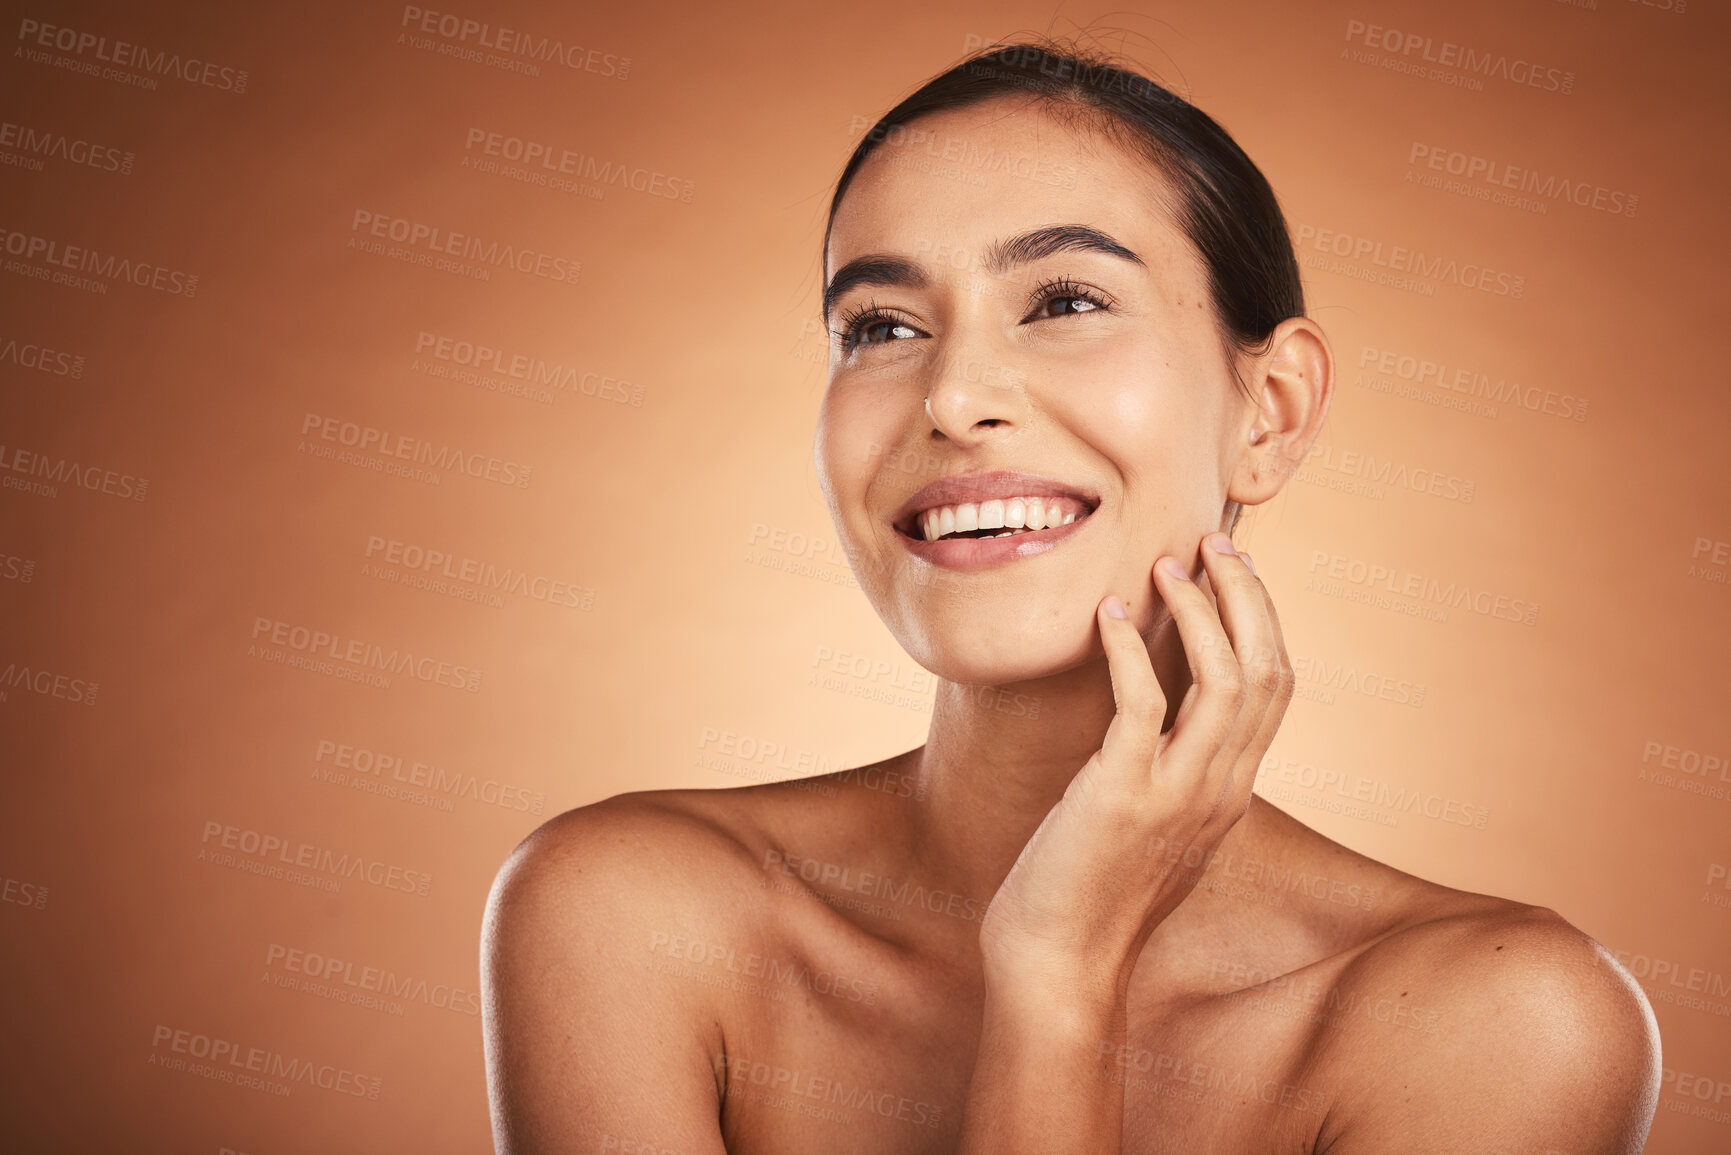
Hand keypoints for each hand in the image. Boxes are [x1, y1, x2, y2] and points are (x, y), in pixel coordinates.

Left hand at [977, 532, 1295, 1002]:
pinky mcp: (1123, 795)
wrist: (1060, 964)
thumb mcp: (1152, 826)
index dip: (1262, 619)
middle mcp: (1220, 789)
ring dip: (1199, 611)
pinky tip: (1106, 616)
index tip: (1233, 568)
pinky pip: (1142, 703)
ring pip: (1225, 679)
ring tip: (1168, 564)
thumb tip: (1157, 716)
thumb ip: (1171, 773)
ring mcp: (1178, 793)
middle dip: (1247, 597)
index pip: (1276, 688)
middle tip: (1214, 543)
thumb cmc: (1089, 892)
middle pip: (1268, 671)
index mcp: (1231, 792)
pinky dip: (1128, 649)